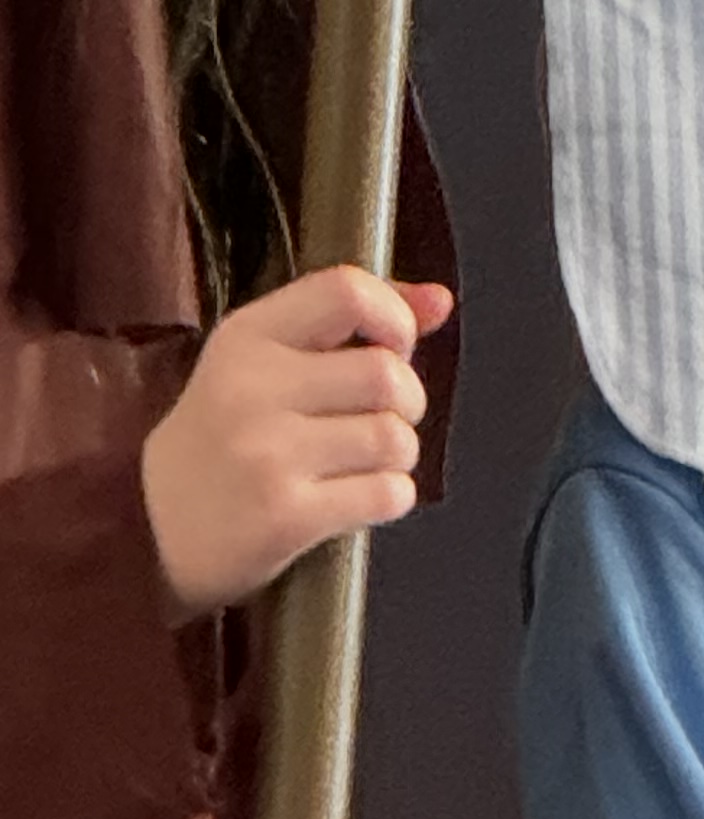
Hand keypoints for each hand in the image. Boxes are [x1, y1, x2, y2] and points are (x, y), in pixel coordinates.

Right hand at [141, 269, 454, 619]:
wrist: (148, 527)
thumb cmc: (221, 439)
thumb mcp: (264, 364)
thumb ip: (351, 326)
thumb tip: (440, 300)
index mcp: (247, 336)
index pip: (348, 290)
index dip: (395, 318)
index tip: (391, 348)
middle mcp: (253, 387)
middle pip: (388, 375)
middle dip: (408, 402)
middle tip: (379, 419)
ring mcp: (268, 453)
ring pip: (395, 438)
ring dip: (398, 456)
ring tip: (360, 463)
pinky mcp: (286, 515)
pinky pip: (388, 494)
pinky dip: (390, 497)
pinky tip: (355, 497)